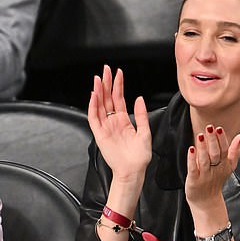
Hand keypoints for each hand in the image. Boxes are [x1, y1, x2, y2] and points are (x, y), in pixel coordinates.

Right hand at [88, 65, 151, 183]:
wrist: (133, 171)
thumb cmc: (140, 156)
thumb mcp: (145, 132)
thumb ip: (141, 115)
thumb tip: (139, 98)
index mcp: (124, 121)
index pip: (119, 99)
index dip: (118, 86)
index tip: (118, 73)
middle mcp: (113, 122)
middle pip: (108, 99)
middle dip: (106, 83)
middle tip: (105, 69)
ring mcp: (106, 127)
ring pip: (100, 105)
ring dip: (98, 91)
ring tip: (98, 78)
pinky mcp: (100, 135)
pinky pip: (94, 118)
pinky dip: (93, 107)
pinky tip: (94, 96)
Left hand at [185, 125, 239, 210]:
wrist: (206, 201)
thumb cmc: (216, 181)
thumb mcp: (228, 167)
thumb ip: (234, 152)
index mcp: (224, 165)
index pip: (225, 150)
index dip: (222, 139)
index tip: (219, 129)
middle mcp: (215, 169)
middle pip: (215, 154)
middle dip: (213, 140)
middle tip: (210, 128)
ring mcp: (205, 175)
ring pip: (204, 160)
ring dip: (203, 148)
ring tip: (200, 136)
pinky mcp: (194, 180)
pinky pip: (193, 169)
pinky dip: (192, 159)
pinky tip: (191, 149)